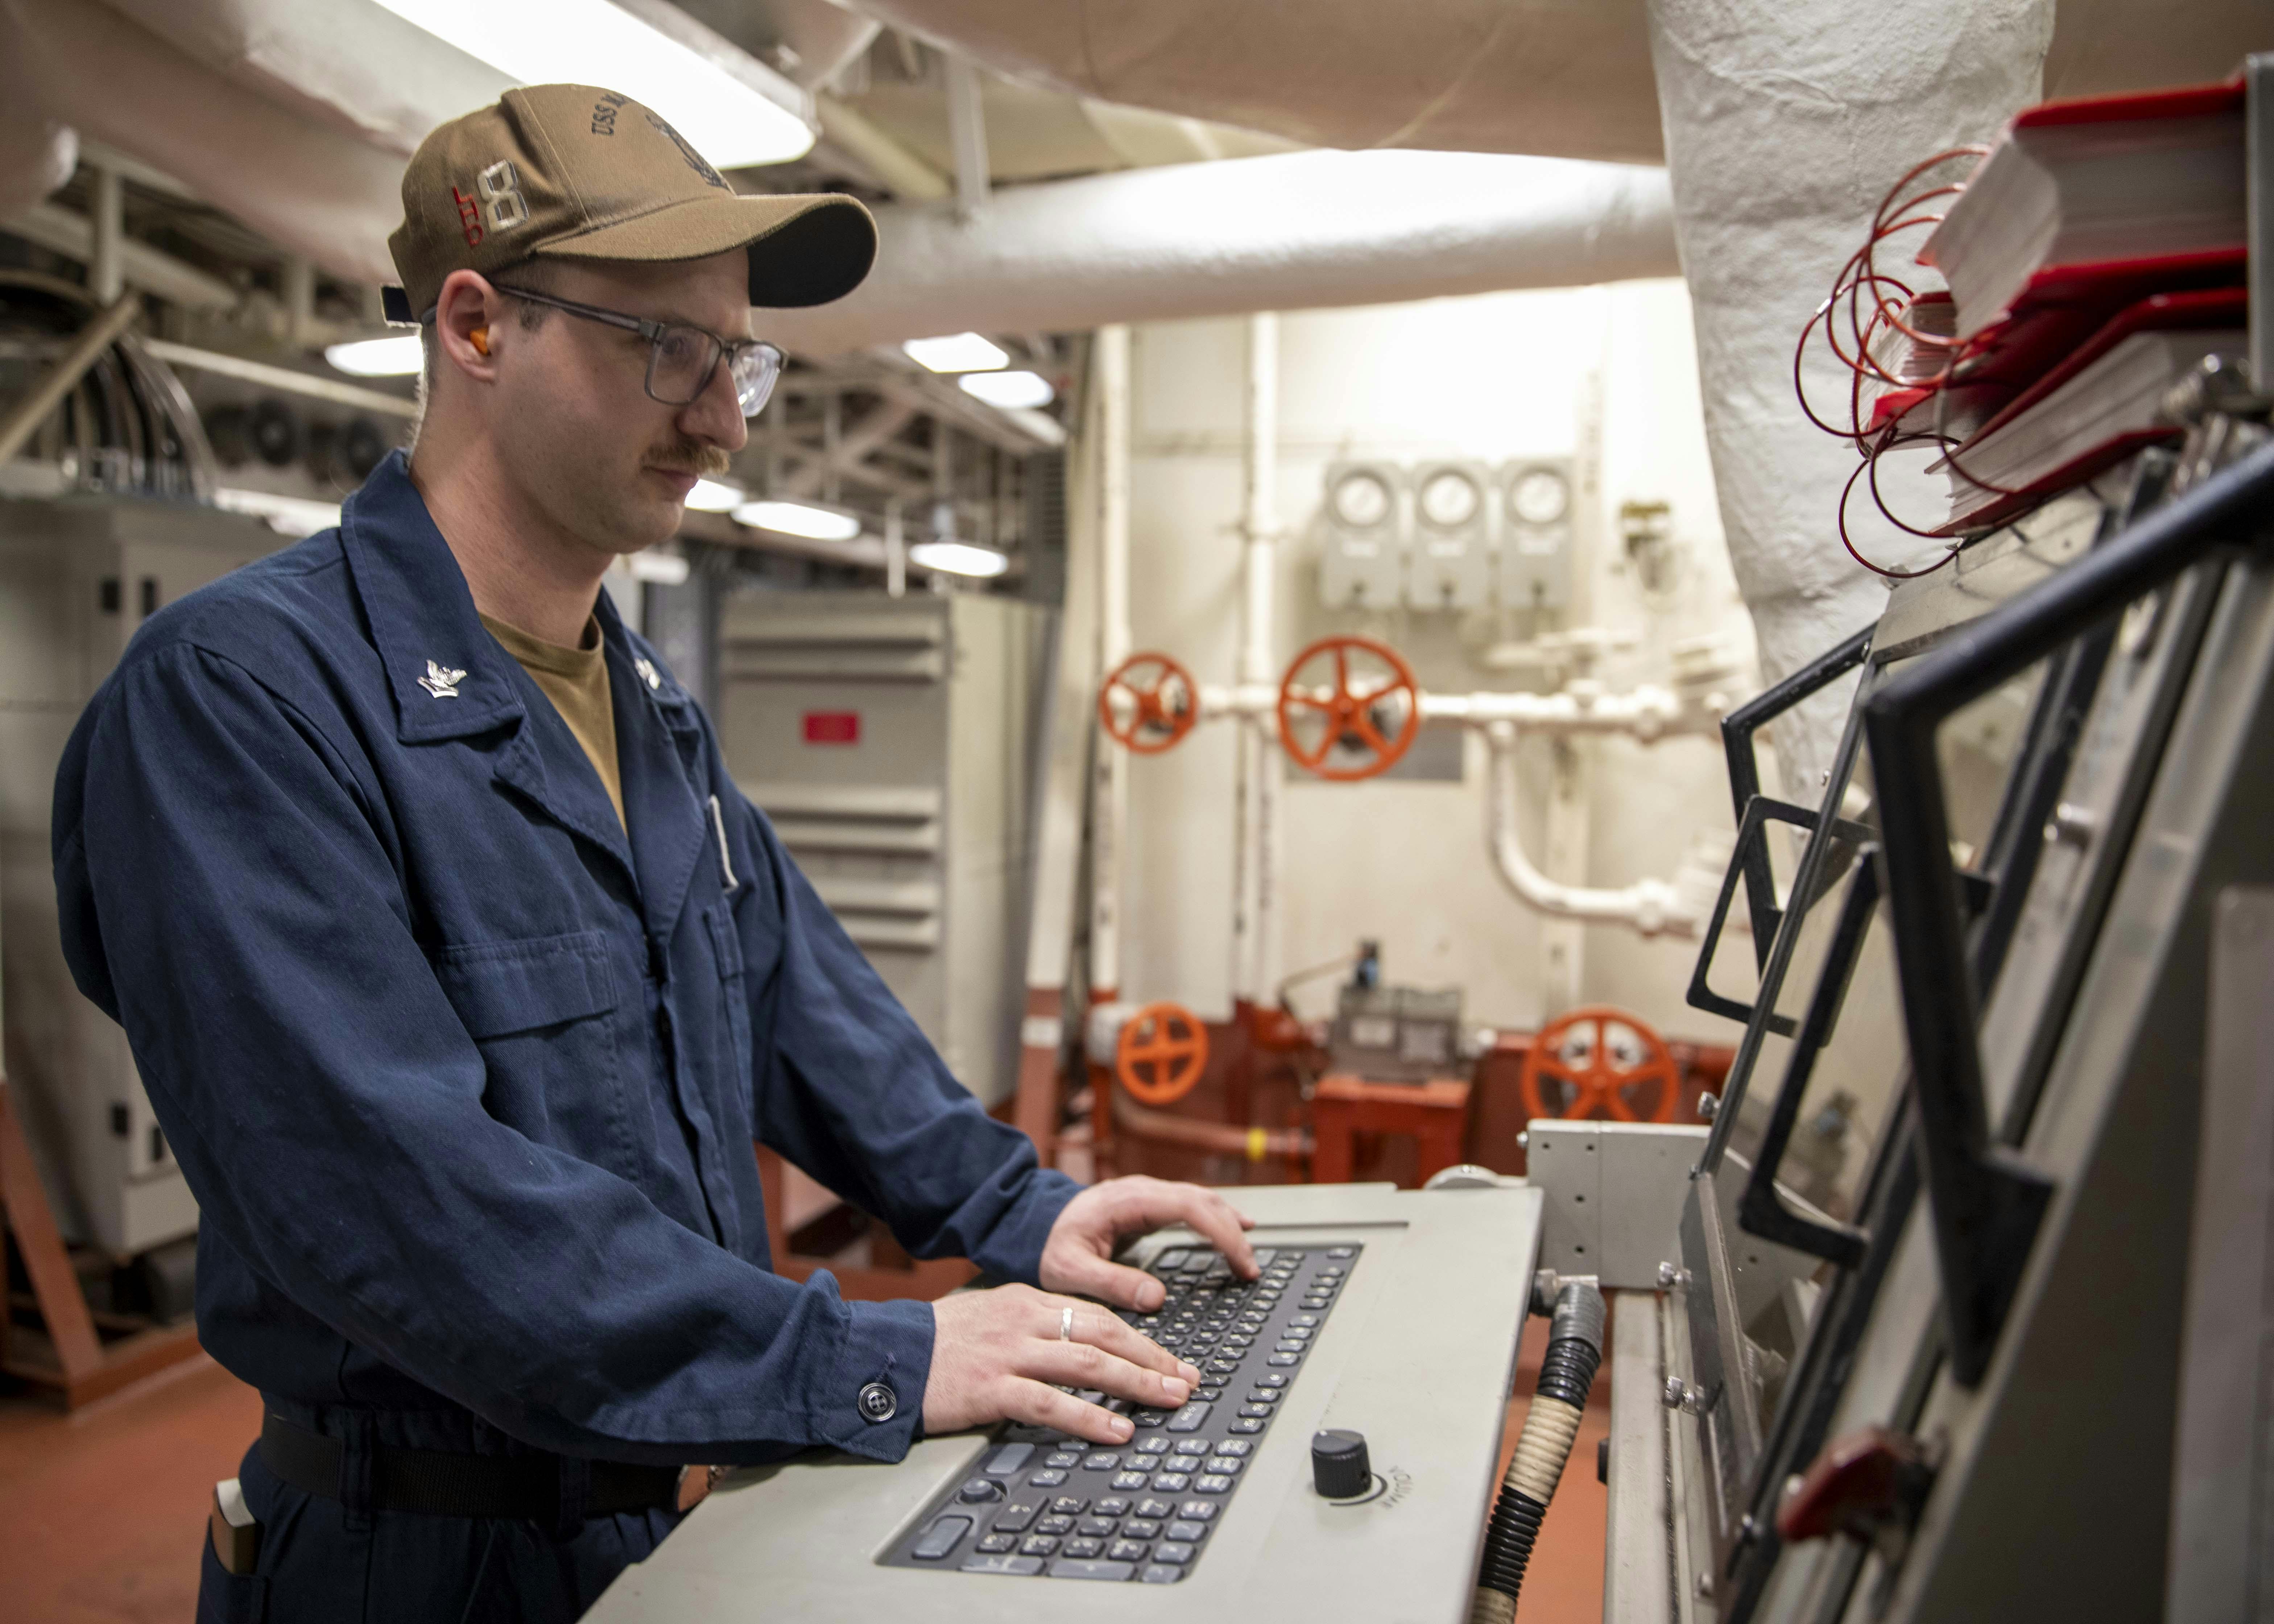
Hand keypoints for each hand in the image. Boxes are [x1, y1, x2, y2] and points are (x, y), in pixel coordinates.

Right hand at [924, 1285, 1203, 1444]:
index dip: (1141, 1339)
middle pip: (1104, 1333)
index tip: (1172, 1361)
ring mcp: (1007, 1353)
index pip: (1098, 1315)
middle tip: (1188, 1380)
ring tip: (1171, 1401)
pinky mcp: (990, 1388)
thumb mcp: (989, 1318)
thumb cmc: (936, 1343)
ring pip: (1087, 1363)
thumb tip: (1078, 1345)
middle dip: (1153, 1359)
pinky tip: (1118, 1430)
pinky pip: (1050, 1403)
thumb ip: (1032, 1327)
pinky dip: (1089, 1418)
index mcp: (1026, 1300)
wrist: (881, 1354)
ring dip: (1136, 1383)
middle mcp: (1023, 1320)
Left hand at [1039, 1175, 1257, 1311]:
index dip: (1222, 1234)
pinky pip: (1191, 1205)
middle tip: (1250, 1269)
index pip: (1190, 1208)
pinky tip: (1233, 1227)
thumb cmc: (1047, 1244)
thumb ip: (1110, 1283)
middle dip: (1232, 1233)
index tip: (1240, 1263)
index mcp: (1128, 1201)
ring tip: (1249, 1251)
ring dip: (1228, 1223)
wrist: (1029, 1222)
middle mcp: (1142, 1191)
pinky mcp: (1147, 1204)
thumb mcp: (1069, 1271)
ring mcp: (1146, 1194)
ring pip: (1200, 1199)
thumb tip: (1156, 1298)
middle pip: (1202, 1201)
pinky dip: (1215, 1217)